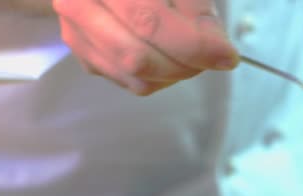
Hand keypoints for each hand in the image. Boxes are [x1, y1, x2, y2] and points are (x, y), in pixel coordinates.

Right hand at [53, 0, 238, 94]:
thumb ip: (197, 11)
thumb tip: (220, 52)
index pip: (149, 23)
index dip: (193, 45)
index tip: (227, 56)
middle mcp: (78, 6)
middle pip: (137, 58)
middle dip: (186, 65)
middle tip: (213, 57)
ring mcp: (75, 33)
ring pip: (133, 77)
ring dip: (175, 74)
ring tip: (194, 55)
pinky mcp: (83, 53)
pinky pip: (129, 81)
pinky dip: (159, 76)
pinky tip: (171, 55)